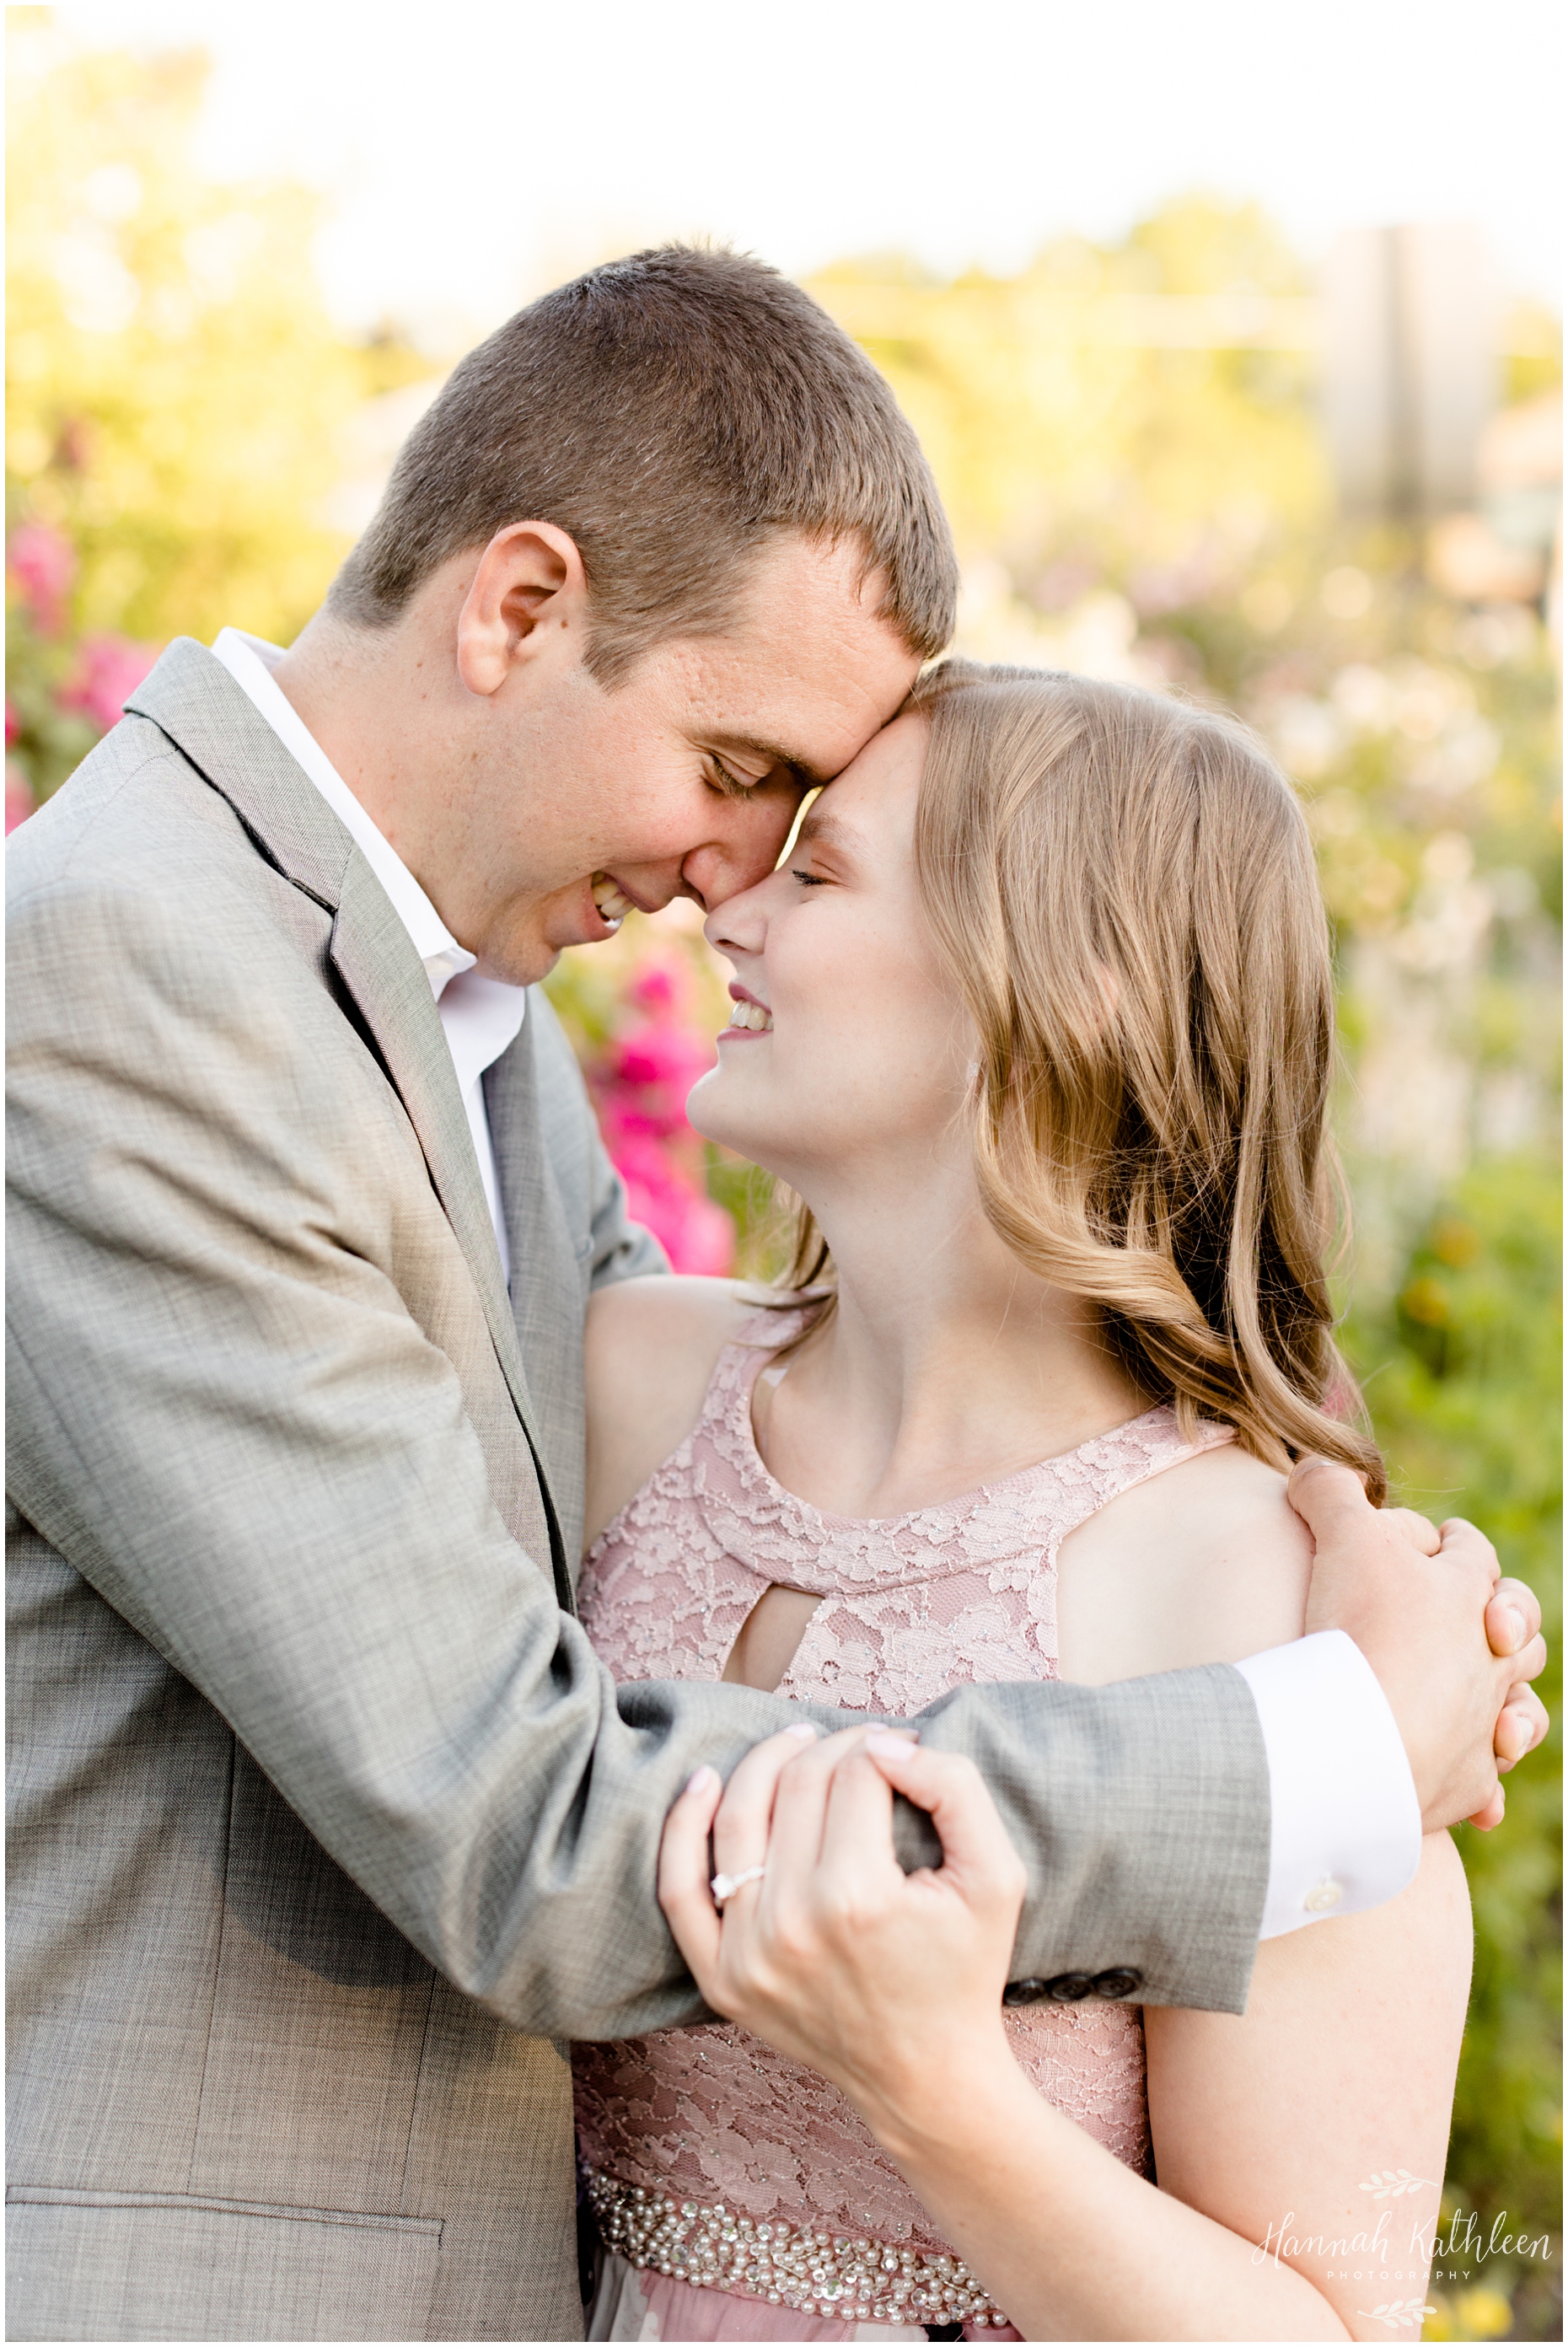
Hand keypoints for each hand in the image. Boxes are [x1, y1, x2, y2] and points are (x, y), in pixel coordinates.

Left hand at [659, 1723, 1024, 2144]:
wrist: (927, 2077)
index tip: (905, 1751)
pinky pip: (679, 1889)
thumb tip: (885, 1743)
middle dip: (834, 1747)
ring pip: (737, 1818)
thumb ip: (955, 1788)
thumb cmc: (964, 1970)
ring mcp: (746, 1954)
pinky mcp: (720, 1978)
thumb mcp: (997, 1875)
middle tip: (863, 1747)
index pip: (857, 1773)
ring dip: (766, 1763)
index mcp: (860, 1898)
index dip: (885, 1746)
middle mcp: (792, 1924)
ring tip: (797, 1742)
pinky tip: (703, 1781)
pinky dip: (682, 1827)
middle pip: (798, 1785)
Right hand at [1290, 1458, 1548, 1832]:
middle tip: (1482, 1621)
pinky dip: (1479, 1777)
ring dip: (1508, 1704)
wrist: (1362, 1740)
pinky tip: (1468, 1788)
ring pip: (1519, 1706)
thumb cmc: (1360, 1629)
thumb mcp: (1340, 1534)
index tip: (1441, 1540)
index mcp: (1466, 1594)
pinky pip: (1485, 1779)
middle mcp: (1487, 1659)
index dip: (1455, 1542)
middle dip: (1505, 1619)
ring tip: (1492, 1708)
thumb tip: (1313, 1471)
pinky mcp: (1463, 1782)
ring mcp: (1479, 1722)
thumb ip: (1329, 1491)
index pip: (1474, 1553)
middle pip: (1515, 1628)